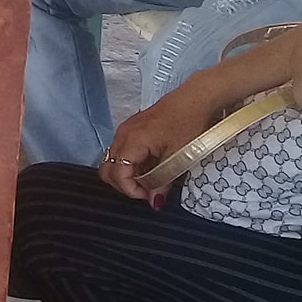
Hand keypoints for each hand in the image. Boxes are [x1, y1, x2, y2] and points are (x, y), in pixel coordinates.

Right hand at [100, 84, 221, 200]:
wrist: (195, 99)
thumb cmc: (188, 124)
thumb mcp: (178, 157)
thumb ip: (163, 182)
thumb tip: (155, 203)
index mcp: (132, 140)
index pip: (116, 173)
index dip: (130, 190)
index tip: (148, 195)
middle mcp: (123, 134)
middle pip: (107, 168)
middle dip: (123, 185)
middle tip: (146, 190)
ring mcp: (126, 130)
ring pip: (112, 160)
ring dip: (126, 175)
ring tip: (149, 180)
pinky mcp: (132, 128)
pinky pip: (121, 151)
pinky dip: (129, 165)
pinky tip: (149, 166)